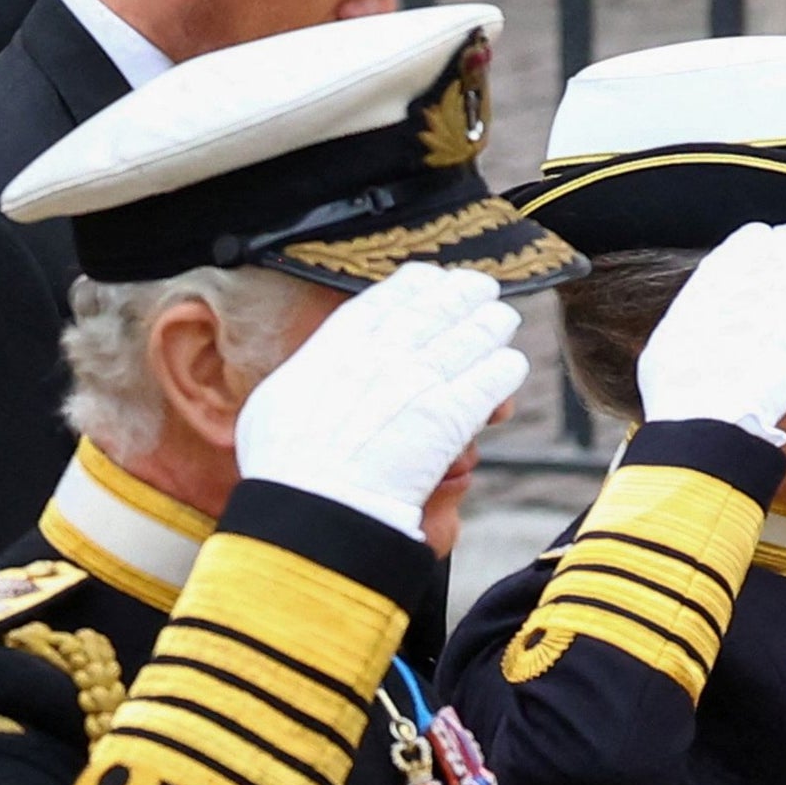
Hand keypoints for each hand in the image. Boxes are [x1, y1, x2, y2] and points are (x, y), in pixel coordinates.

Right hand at [235, 263, 525, 538]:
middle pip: (439, 306)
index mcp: (338, 345)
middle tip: (479, 291)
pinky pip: (495, 377)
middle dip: (464, 294)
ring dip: (492, 324)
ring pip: (475, 333)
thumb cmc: (283, 466)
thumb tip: (315, 372)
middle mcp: (384, 352)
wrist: (314, 505)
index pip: (388, 298)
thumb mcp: (276, 401)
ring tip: (500, 321)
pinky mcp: (453, 415)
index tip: (431, 279)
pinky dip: (505, 369)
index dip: (416, 284)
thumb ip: (307, 375)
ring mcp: (421, 380)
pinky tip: (509, 367)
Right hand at [636, 221, 785, 445]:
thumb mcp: (667, 340)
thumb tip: (706, 295)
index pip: (743, 246)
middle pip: (780, 251)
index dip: (755, 240)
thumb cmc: (678, 389)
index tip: (763, 236)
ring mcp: (783, 312)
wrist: (708, 422)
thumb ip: (691, 310)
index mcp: (711, 288)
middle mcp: (749, 292)